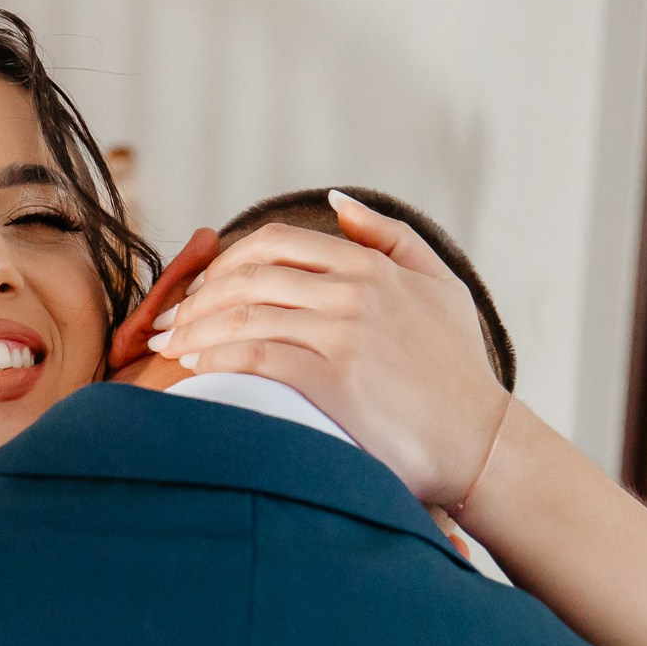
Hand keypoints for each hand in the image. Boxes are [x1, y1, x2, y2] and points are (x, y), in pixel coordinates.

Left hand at [149, 191, 510, 507]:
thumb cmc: (458, 372)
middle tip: (167, 323)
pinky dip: (214, 357)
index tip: (198, 289)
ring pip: (244, 313)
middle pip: (248, 275)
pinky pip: (253, 355)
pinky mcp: (333, 379)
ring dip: (194, 328)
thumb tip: (337, 201)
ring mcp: (343, 333)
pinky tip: (194, 369)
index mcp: (370, 265)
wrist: (479, 444)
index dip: (224, 261)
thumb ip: (390, 238)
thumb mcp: (440, 287)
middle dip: (196, 297)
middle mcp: (354, 290)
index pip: (275, 242)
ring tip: (168, 348)